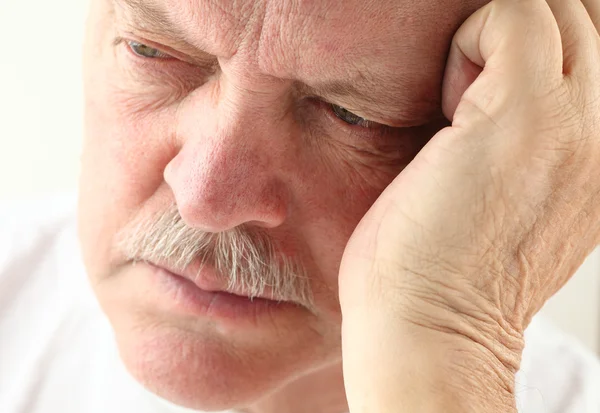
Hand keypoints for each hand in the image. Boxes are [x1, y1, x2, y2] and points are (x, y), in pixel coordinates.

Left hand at [339, 0, 599, 411]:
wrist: (428, 328)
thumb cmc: (441, 270)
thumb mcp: (507, 201)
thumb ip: (524, 142)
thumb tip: (486, 94)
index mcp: (596, 157)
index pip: (593, 52)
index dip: (535, 51)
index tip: (479, 91)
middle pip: (581, 25)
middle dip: (518, 37)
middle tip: (463, 98)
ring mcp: (573, 125)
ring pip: (556, 12)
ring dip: (495, 39)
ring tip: (457, 106)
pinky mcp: (525, 119)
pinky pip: (513, 18)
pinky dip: (471, 40)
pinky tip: (445, 104)